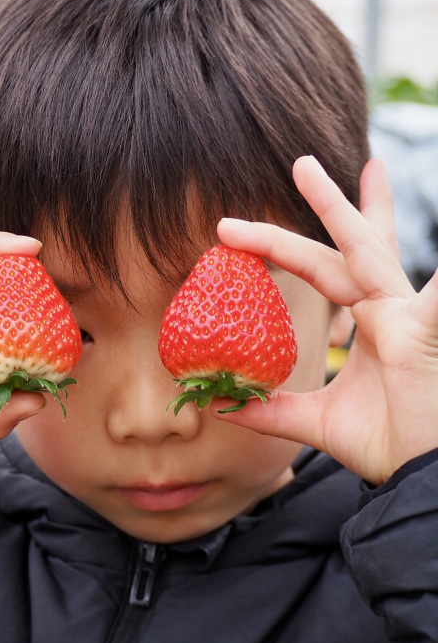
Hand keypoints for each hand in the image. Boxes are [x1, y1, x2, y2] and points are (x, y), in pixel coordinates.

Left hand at [214, 155, 437, 484]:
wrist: (423, 480)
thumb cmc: (389, 445)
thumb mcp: (316, 422)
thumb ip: (272, 409)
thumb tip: (225, 405)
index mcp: (370, 323)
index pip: (328, 267)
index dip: (294, 243)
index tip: (245, 230)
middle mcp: (390, 311)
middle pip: (351, 244)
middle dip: (327, 202)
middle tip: (299, 163)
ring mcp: (411, 317)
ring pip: (373, 253)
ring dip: (355, 212)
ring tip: (359, 165)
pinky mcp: (426, 332)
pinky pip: (434, 293)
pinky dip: (435, 275)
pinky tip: (427, 255)